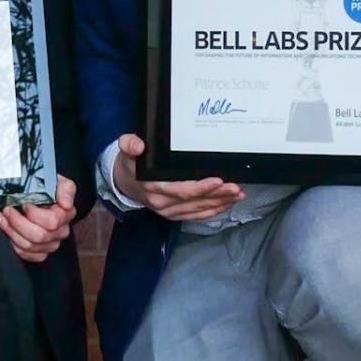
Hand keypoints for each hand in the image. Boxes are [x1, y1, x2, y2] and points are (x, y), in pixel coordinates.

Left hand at [0, 174, 77, 263]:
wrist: (40, 194)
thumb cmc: (47, 189)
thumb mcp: (57, 182)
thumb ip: (65, 190)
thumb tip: (66, 204)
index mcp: (66, 215)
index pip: (52, 222)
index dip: (34, 214)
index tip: (25, 204)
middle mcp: (60, 231)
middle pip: (38, 235)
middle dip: (18, 221)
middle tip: (7, 210)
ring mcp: (50, 243)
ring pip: (29, 245)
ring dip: (11, 230)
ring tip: (1, 217)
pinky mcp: (40, 252)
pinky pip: (25, 254)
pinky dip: (12, 242)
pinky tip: (5, 228)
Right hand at [110, 134, 243, 221]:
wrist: (123, 182)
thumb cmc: (130, 164)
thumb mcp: (125, 150)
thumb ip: (129, 144)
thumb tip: (138, 145)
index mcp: (152, 186)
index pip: (181, 189)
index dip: (201, 187)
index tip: (218, 180)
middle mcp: (161, 202)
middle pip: (194, 201)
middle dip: (218, 195)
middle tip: (236, 188)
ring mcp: (168, 211)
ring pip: (198, 209)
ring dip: (219, 203)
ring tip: (237, 195)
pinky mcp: (173, 215)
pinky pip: (195, 216)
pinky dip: (212, 212)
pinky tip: (225, 205)